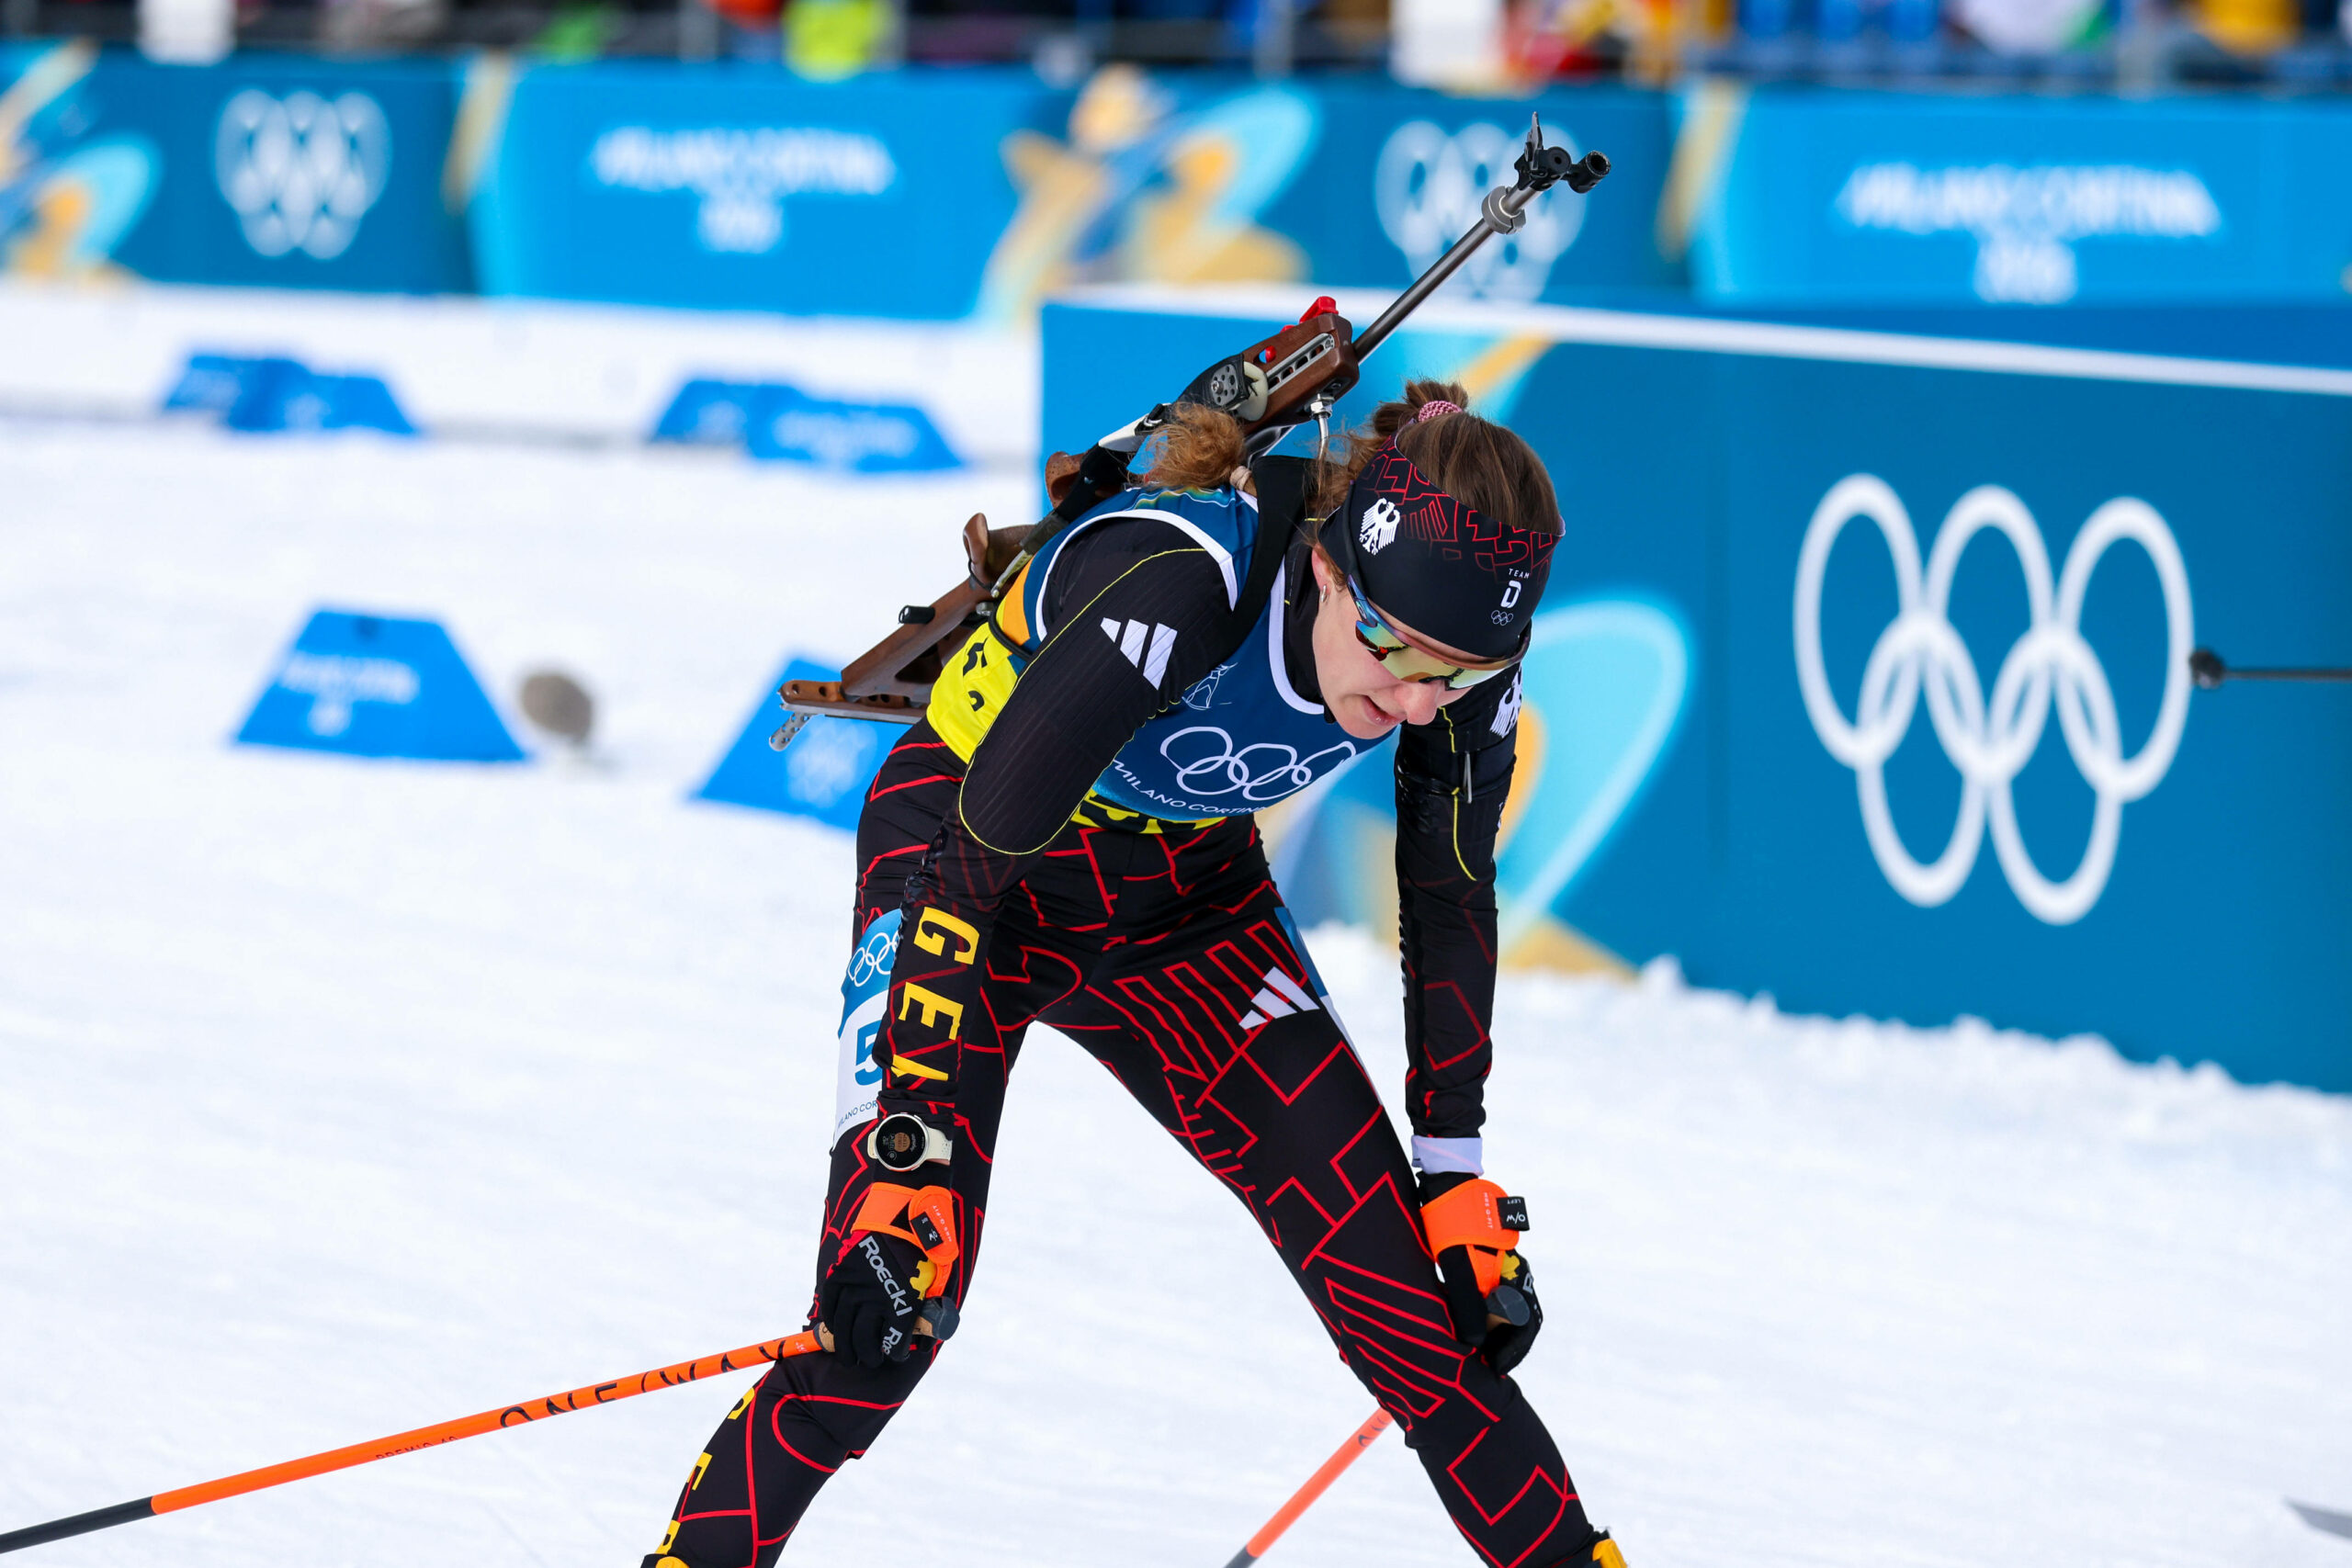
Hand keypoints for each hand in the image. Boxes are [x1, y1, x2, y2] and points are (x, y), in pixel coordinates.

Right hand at [817, 1173, 963, 1368]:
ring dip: (845, 1346)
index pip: (893, 1342)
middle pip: (864, 1340)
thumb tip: (926, 1330)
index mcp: (903, 1303)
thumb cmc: (927, 1244)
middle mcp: (876, 1299)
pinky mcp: (843, 1271)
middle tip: (869, 1361)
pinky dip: (830, 1318)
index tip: (896, 1354)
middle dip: (868, 1356)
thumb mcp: (938, 1278)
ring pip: (843, 1326)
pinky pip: (831, 1302)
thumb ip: (929, 1306)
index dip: (895, 1353)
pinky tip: (834, 1328)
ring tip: (848, 1356)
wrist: (906, 1210)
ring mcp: (856, 1285)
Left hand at [1420, 1172, 1544, 1374]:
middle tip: (1486, 1366)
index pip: (1526, 1323)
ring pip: (1504, 1309)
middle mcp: (1515, 1271)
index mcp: (1515, 1273)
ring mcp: (1502, 1266)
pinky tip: (1464, 1326)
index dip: (1512, 1351)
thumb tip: (1475, 1344)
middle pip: (1519, 1320)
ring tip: (1474, 1352)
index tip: (1494, 1368)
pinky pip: (1491, 1296)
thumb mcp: (1456, 1264)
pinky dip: (1482, 1315)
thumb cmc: (1452, 1221)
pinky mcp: (1486, 1261)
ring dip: (1493, 1332)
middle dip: (1505, 1346)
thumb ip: (1467, 1303)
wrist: (1446, 1183)